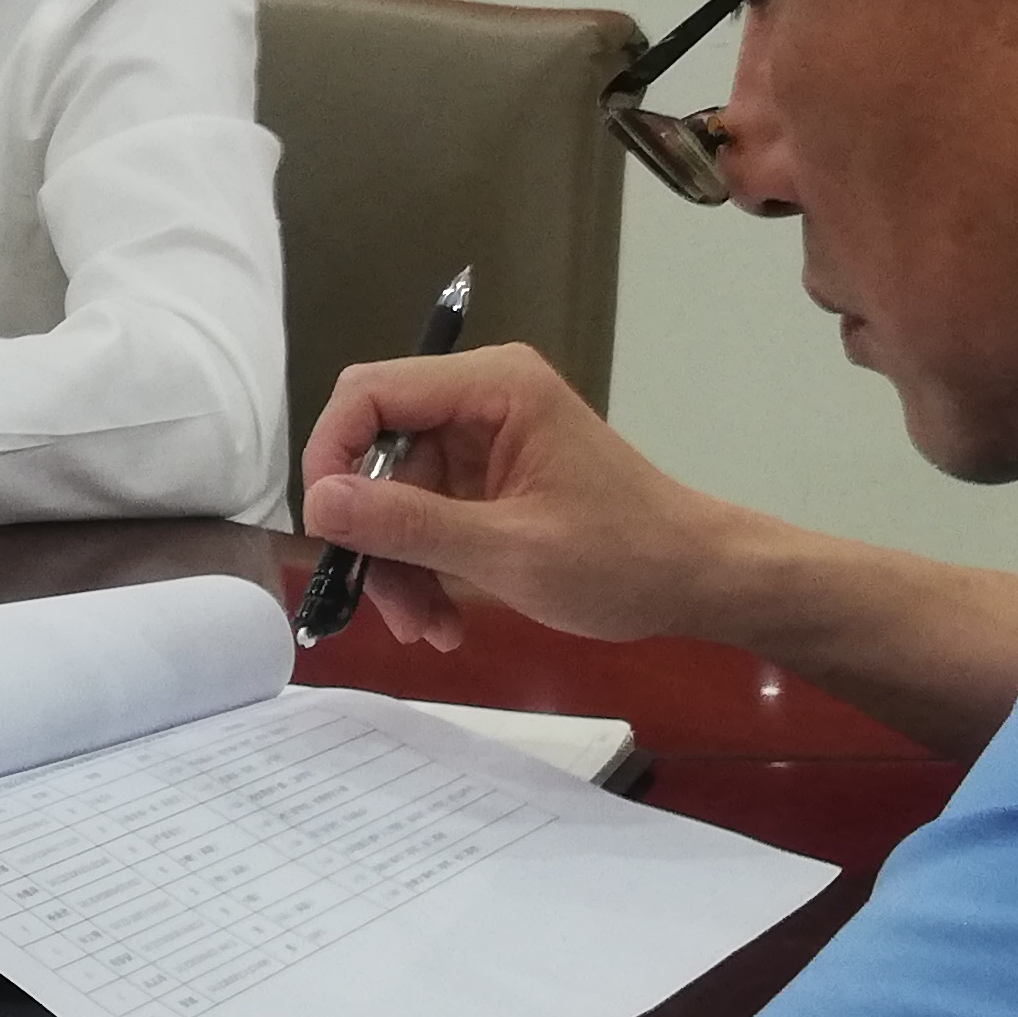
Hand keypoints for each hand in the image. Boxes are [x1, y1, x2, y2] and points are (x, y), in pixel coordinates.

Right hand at [301, 342, 750, 652]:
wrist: (699, 582)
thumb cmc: (623, 559)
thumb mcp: (510, 550)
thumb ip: (410, 525)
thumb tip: (318, 505)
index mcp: (491, 387)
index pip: (370, 393)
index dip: (332, 454)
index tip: (327, 531)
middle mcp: (478, 399)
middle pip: (378, 451)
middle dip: (374, 534)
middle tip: (389, 607)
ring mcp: (482, 440)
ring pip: (395, 494)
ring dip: (400, 566)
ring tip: (430, 629)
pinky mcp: (486, 480)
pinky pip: (426, 516)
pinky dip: (426, 568)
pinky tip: (445, 619)